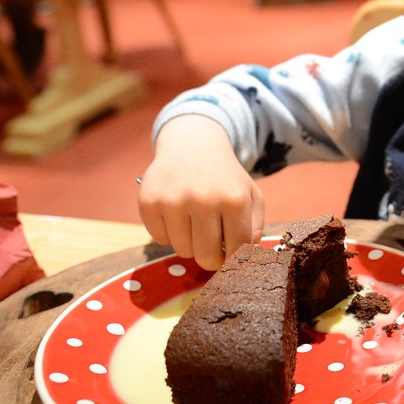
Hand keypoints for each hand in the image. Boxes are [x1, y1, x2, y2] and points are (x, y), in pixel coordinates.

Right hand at [137, 115, 264, 270]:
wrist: (193, 144)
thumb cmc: (225, 176)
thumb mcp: (250, 194)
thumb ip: (255, 227)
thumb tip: (244, 255)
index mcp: (234, 200)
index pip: (236, 249)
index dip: (232, 258)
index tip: (228, 255)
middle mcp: (203, 200)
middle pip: (206, 257)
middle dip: (210, 258)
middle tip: (210, 248)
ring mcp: (173, 201)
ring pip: (182, 250)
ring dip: (189, 244)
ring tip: (194, 224)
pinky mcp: (149, 202)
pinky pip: (160, 239)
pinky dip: (168, 233)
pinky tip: (176, 215)